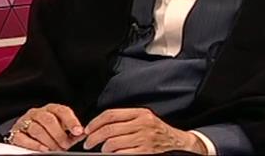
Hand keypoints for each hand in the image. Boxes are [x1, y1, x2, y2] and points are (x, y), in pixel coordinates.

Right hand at [7, 104, 84, 150]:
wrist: (25, 135)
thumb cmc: (47, 132)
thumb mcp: (61, 131)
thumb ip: (72, 133)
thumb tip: (84, 133)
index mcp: (51, 109)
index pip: (62, 111)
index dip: (71, 121)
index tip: (78, 131)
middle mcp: (38, 113)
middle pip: (48, 119)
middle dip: (59, 134)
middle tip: (65, 145)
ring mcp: (26, 121)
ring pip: (37, 129)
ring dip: (48, 141)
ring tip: (55, 149)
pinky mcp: (16, 132)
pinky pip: (24, 138)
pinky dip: (34, 144)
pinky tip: (43, 149)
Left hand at [83, 108, 207, 153]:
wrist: (176, 141)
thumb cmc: (156, 130)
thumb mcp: (144, 118)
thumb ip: (125, 118)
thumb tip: (100, 124)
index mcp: (139, 113)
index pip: (110, 114)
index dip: (95, 122)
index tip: (88, 129)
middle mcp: (142, 124)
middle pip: (109, 130)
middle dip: (93, 137)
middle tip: (88, 143)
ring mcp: (144, 138)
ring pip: (112, 143)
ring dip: (103, 148)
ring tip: (103, 150)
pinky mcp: (145, 151)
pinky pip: (121, 154)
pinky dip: (113, 155)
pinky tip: (113, 154)